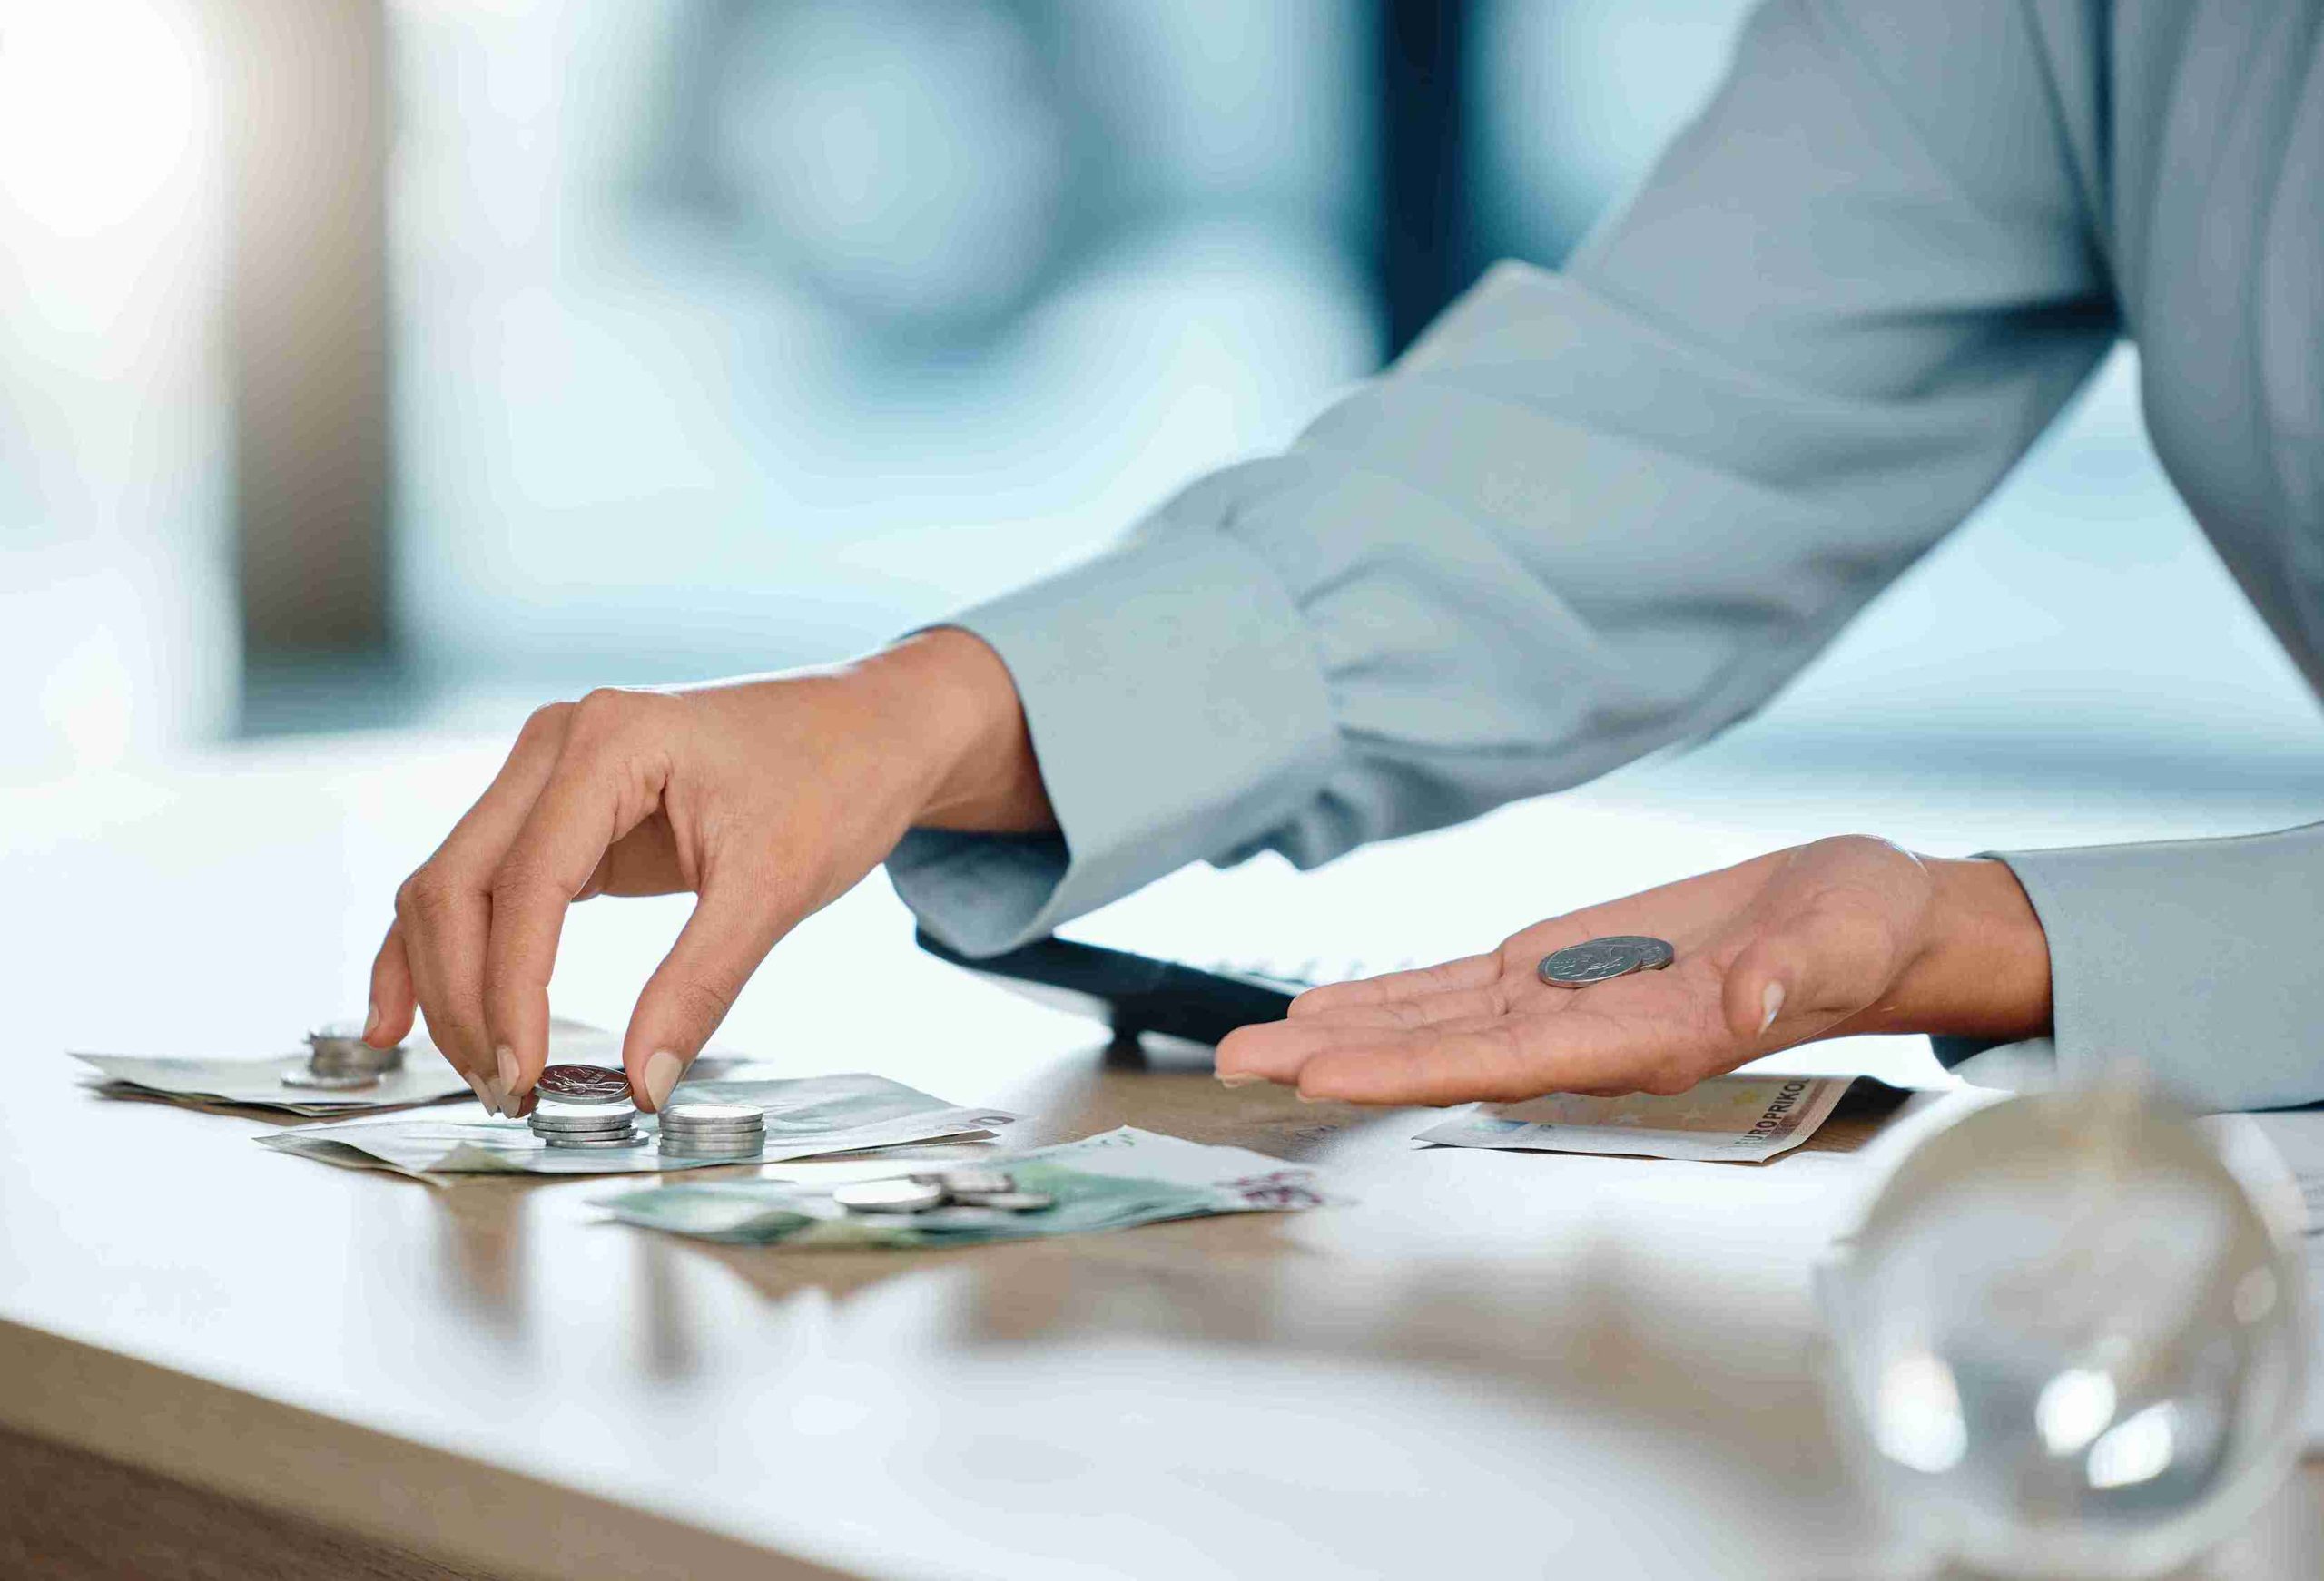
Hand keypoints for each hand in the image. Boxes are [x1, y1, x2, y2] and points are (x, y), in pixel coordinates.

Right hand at [365, 630, 1050, 1114]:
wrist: (872, 730)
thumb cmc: (836, 781)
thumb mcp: (776, 886)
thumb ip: (702, 983)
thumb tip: (643, 1083)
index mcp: (607, 741)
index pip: (526, 884)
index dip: (511, 992)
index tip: (524, 1078)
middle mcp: (556, 743)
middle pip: (459, 883)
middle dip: (465, 997)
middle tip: (503, 1092)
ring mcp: (549, 771)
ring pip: (452, 885)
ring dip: (447, 983)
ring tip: (481, 1074)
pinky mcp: (560, 810)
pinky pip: (481, 883)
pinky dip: (448, 950)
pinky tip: (411, 1017)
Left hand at [1213, 835, 2050, 1104]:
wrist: (1863, 922)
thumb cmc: (1860, 934)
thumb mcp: (1846, 939)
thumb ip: (1802, 971)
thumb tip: (1759, 992)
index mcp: (1646, 1039)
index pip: (1506, 1062)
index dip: (1410, 1068)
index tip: (1322, 1077)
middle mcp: (1585, 1037)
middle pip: (1440, 1053)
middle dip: (1335, 1062)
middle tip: (1234, 1066)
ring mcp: (1563, 1005)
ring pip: (1432, 1022)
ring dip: (1340, 1034)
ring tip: (1248, 1044)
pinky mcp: (1558, 967)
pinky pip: (1456, 986)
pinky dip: (1388, 996)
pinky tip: (1328, 1007)